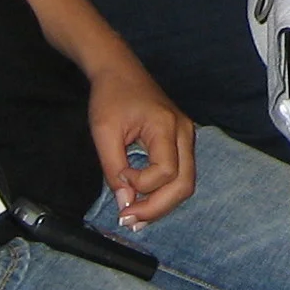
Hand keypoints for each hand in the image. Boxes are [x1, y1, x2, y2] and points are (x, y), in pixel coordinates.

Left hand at [85, 55, 197, 227]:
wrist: (119, 69)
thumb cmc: (110, 96)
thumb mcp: (103, 132)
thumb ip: (114, 169)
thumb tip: (125, 203)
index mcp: (167, 126)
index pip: (166, 171)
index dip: (142, 184)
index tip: (120, 177)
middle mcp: (184, 133)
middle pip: (185, 184)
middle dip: (157, 207)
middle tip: (129, 220)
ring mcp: (186, 137)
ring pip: (186, 183)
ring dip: (162, 203)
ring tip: (135, 215)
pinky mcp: (181, 141)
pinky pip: (180, 174)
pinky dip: (163, 192)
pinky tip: (144, 200)